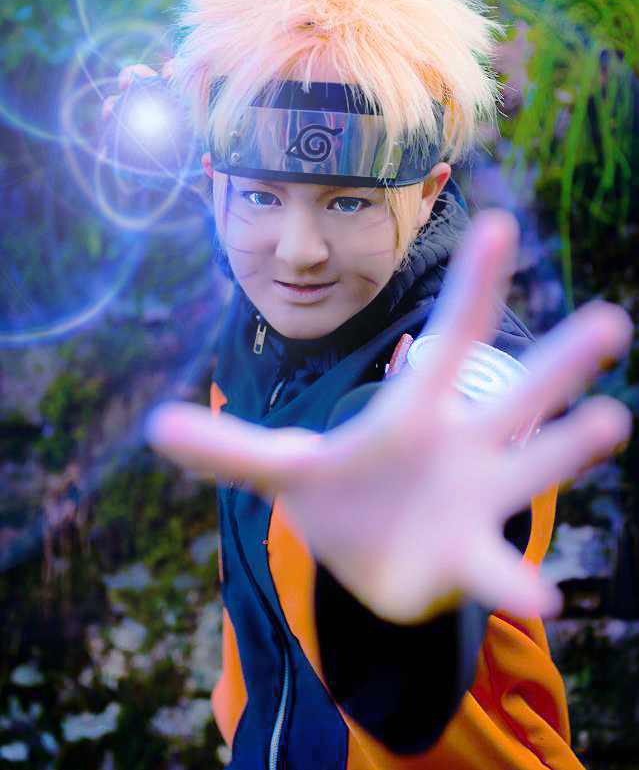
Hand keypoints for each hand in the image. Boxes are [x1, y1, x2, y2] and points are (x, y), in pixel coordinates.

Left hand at [145, 212, 631, 622]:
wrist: (370, 556)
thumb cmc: (340, 492)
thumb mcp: (283, 466)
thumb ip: (228, 448)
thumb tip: (156, 428)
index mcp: (417, 409)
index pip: (448, 336)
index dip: (470, 283)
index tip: (495, 223)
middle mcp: (462, 444)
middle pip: (518, 394)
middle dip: (563, 358)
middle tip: (613, 319)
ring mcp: (474, 499)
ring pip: (533, 464)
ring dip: (571, 445)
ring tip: (612, 421)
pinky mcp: (468, 558)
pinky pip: (498, 567)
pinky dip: (515, 580)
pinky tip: (541, 595)